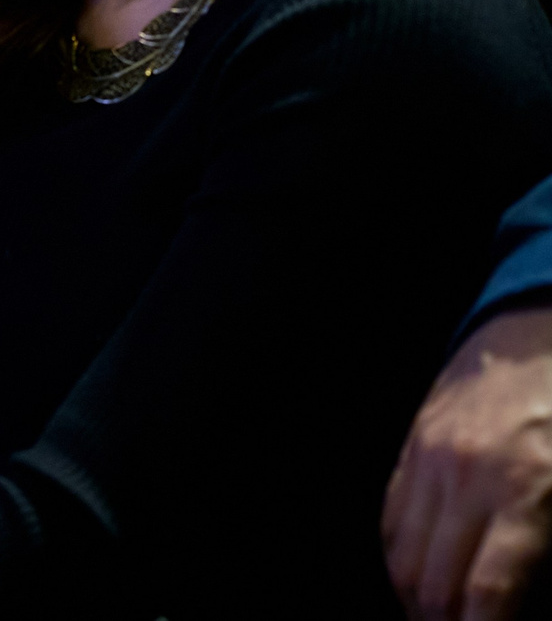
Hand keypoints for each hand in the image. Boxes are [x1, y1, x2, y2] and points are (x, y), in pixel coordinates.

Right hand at [386, 304, 551, 619]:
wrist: (541, 335)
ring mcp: (430, 459)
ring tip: (441, 620)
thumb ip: (548, 545)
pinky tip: (422, 585)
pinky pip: (391, 522)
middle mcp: (467, 476)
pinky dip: (402, 564)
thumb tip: (530, 597)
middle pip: (436, 586)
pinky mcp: (412, 446)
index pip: (488, 593)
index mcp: (527, 489)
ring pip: (403, 560)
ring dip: (419, 605)